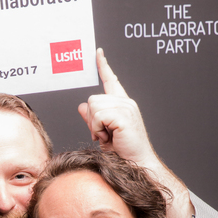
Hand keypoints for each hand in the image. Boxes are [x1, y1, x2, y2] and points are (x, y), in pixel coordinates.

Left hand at [78, 49, 156, 165]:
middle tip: (102, 134)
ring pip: (94, 107)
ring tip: (107, 137)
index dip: (103, 66)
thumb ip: (92, 118)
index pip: (111, 80)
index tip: (98, 53)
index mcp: (122, 104)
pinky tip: (108, 137)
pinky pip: (98, 116)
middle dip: (91, 119)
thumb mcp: (102, 133)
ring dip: (94, 126)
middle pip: (93, 99)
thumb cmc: (122, 152)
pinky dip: (97, 129)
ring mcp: (126, 107)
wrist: (136, 164)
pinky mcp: (123, 115)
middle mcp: (125, 102)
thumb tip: (81, 106)